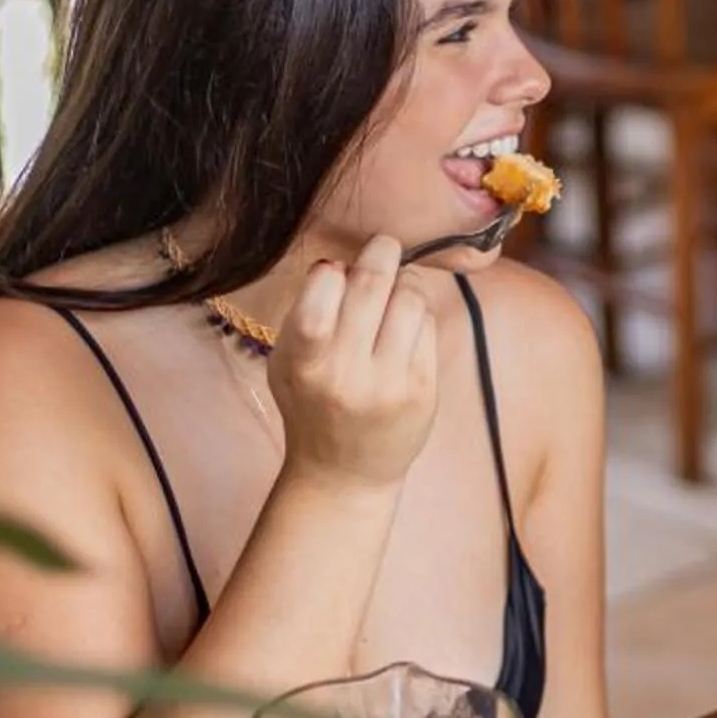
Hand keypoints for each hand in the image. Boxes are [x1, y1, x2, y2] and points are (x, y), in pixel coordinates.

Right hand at [267, 236, 441, 487]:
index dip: (335, 269)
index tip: (340, 267)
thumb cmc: (312, 403)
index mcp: (305, 362)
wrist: (343, 472)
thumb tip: (344, 263)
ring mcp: (390, 383)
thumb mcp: (288, 362)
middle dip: (381, 254)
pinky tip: (405, 326)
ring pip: (410, 300)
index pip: (323, 289)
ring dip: (404, 285)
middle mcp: (346, 373)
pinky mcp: (422, 390)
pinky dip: (418, 315)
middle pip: (373, 286)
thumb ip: (306, 313)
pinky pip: (428, 327)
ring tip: (394, 293)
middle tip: (384, 245)